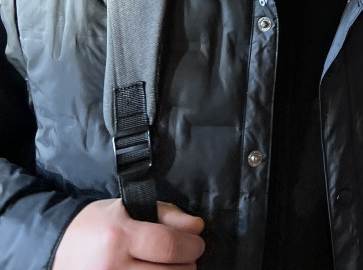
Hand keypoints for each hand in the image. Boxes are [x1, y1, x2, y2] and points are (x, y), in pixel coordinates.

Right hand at [53, 199, 204, 268]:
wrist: (58, 251)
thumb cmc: (97, 225)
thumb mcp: (128, 208)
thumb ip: (166, 214)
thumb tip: (197, 226)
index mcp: (119, 236)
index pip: (169, 245)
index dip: (192, 245)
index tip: (197, 243)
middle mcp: (113, 267)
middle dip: (187, 264)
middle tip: (187, 257)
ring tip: (172, 267)